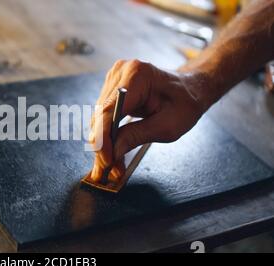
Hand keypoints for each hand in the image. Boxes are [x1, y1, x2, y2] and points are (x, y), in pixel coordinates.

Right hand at [88, 59, 206, 182]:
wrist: (190, 88)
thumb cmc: (185, 102)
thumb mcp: (168, 125)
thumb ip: (137, 136)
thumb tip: (113, 151)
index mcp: (137, 75)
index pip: (108, 110)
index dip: (103, 138)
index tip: (106, 160)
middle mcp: (121, 72)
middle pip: (100, 116)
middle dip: (103, 145)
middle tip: (109, 170)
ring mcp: (115, 78)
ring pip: (99, 118)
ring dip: (104, 143)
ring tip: (114, 163)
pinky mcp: (112, 87)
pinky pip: (103, 115)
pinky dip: (107, 135)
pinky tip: (113, 150)